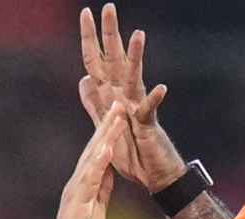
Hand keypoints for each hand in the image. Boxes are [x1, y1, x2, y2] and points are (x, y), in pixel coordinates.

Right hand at [10, 103, 126, 218]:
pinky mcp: (76, 204)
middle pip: (94, 149)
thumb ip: (101, 192)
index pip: (98, 156)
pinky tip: (107, 146)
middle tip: (118, 100)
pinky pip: (90, 179)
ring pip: (92, 158)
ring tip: (116, 114)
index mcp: (84, 188)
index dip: (109, 134)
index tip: (119, 114)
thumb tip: (110, 174)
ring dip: (104, 135)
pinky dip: (99, 161)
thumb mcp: (98, 213)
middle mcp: (76, 185)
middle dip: (107, 125)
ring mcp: (75, 193)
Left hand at [78, 3, 186, 192]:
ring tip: (138, 34)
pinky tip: (160, 88)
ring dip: (135, 56)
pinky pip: (150, 110)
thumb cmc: (130, 151)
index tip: (85, 13)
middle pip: (113, 59)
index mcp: (110, 95)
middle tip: (108, 7)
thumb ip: (94, 102)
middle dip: (109, 33)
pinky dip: (155, 99)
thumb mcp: (103, 125)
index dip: (89, 39)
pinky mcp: (148, 124)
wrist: (152, 174)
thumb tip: (84, 80)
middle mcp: (124, 95)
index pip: (95, 62)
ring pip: (134, 77)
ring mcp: (137, 107)